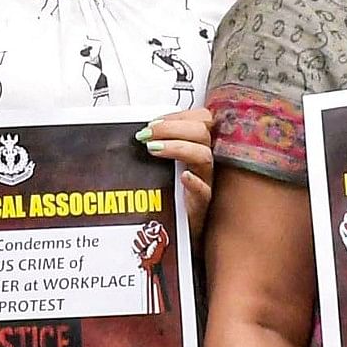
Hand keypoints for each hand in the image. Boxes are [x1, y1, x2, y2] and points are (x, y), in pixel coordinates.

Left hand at [138, 107, 214, 226]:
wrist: (178, 230)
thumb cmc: (171, 195)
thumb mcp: (165, 165)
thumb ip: (159, 145)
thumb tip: (140, 131)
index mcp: (197, 147)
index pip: (200, 119)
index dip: (178, 116)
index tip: (153, 122)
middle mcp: (204, 161)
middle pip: (202, 132)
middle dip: (172, 128)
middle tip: (147, 134)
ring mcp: (206, 182)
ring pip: (204, 156)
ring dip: (177, 147)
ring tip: (153, 149)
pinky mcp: (202, 204)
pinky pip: (204, 191)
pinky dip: (195, 182)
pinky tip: (184, 177)